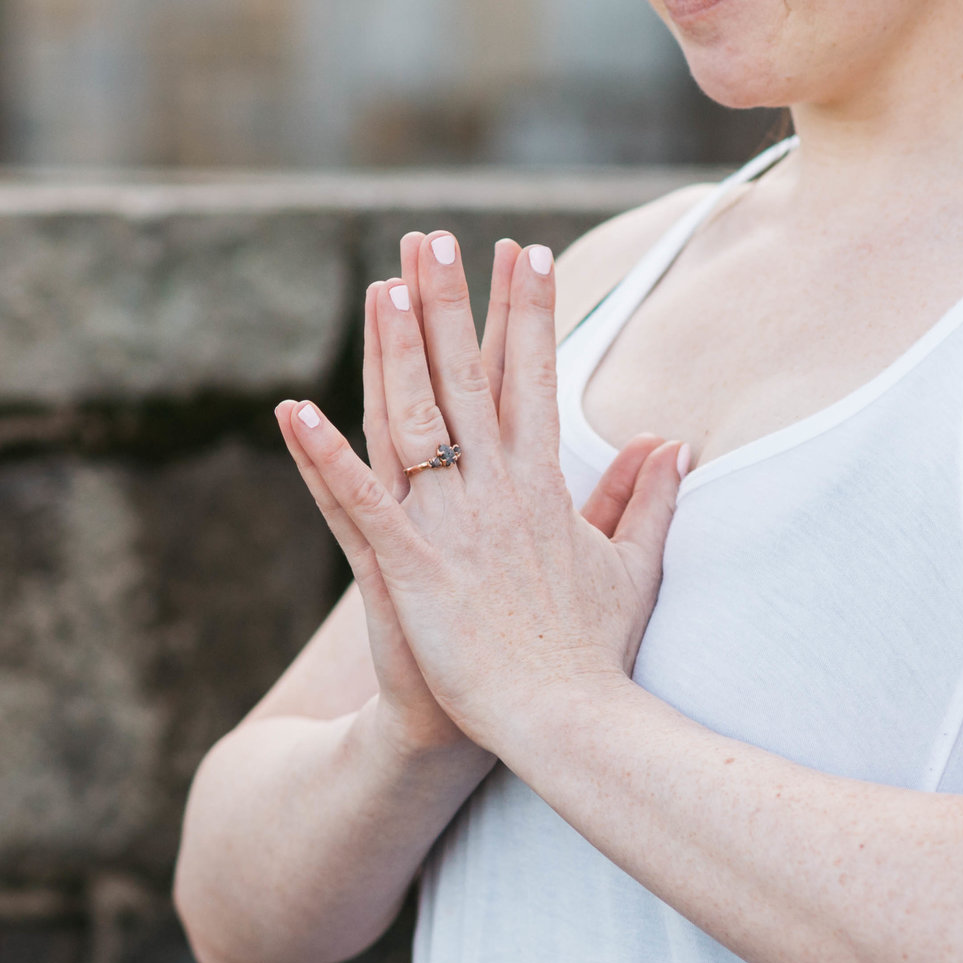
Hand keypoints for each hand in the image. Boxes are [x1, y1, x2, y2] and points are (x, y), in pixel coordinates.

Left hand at [276, 233, 686, 755]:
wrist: (567, 725)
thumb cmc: (591, 653)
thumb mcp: (631, 567)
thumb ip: (645, 500)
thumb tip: (669, 443)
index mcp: (544, 486)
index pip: (536, 378)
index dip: (529, 313)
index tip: (526, 252)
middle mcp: (496, 492)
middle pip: (468, 378)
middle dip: (451, 303)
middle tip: (432, 237)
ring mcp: (451, 527)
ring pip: (415, 419)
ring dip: (395, 350)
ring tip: (381, 285)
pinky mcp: (410, 568)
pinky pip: (358, 500)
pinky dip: (324, 456)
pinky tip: (293, 410)